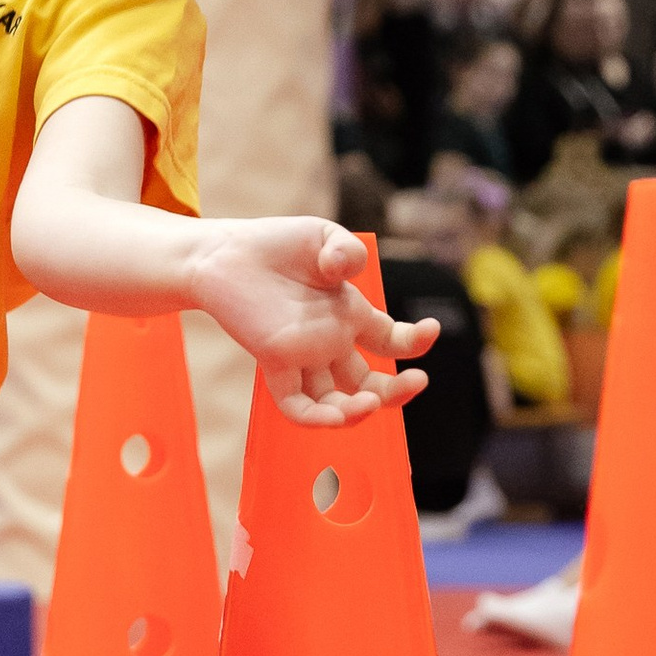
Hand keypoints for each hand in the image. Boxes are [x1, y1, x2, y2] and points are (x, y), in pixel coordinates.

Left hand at [189, 219, 435, 425]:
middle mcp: (331, 341)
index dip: (415, 341)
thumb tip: (347, 270)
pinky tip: (334, 417)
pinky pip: (296, 404)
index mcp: (350, 315)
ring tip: (367, 403)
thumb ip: (346, 251)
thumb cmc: (276, 244)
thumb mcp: (323, 237)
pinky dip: (316, 418)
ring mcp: (304, 356)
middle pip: (370, 383)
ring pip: (337, 403)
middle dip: (397, 391)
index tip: (429, 332)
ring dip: (358, 411)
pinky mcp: (274, 361)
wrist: (226, 254)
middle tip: (416, 381)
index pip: (391, 341)